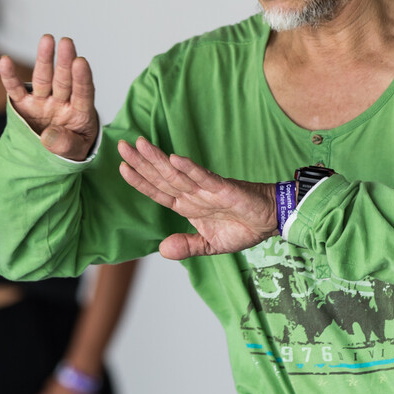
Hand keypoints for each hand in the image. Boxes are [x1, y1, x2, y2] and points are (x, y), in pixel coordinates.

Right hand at [0, 35, 100, 161]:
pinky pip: (16, 90)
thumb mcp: (76, 152)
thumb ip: (66, 145)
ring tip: (47, 40)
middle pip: (63, 80)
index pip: (82, 93)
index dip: (82, 78)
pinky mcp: (24, 105)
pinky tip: (5, 61)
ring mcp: (42, 102)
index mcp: (79, 112)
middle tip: (66, 42)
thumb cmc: (71, 148)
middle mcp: (61, 102)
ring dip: (44, 60)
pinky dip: (9, 76)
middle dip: (64, 61)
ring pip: (43, 79)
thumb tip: (48, 136)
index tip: (81, 62)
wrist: (55, 153)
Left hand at [116, 137, 276, 258]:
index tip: (122, 167)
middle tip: (121, 145)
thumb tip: (163, 249)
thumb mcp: (210, 245)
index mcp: (187, 206)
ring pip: (178, 174)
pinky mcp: (225, 189)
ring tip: (141, 144)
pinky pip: (205, 178)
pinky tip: (175, 159)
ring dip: (158, 159)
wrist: (271, 222)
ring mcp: (207, 190)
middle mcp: (193, 195)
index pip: (157, 192)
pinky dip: (190, 168)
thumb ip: (187, 246)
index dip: (139, 181)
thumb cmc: (242, 227)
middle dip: (141, 162)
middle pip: (162, 177)